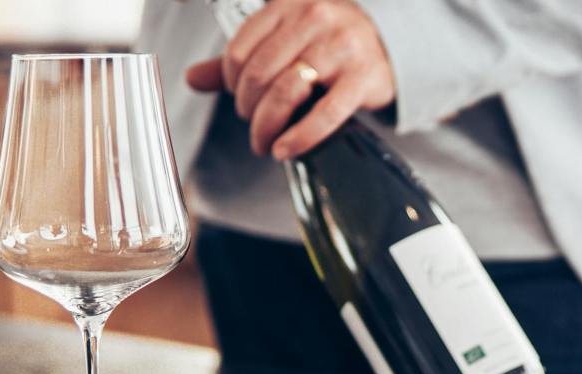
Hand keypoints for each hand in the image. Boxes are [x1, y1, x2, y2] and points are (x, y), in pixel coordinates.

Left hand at [186, 0, 395, 159]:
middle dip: (247, 110)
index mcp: (289, 3)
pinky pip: (324, 115)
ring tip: (265, 142)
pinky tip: (285, 150)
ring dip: (267, 127)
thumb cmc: (328, 43)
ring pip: (286, 93)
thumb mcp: (285, 38)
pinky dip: (299, 138)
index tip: (238, 98)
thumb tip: (191, 78)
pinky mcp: (362, 79)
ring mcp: (341, 47)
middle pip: (259, 74)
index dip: (230, 83)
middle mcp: (314, 18)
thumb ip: (240, 57)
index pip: (240, 49)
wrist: (390, 46)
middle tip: (252, 126)